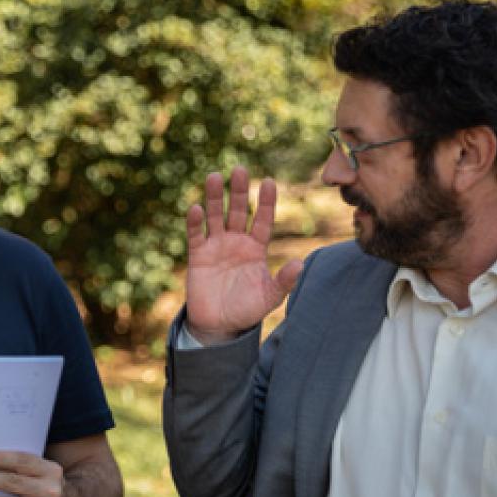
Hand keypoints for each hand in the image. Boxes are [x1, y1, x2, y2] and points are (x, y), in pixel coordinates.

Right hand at [185, 167, 302, 342]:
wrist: (220, 326)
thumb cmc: (247, 310)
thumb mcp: (270, 297)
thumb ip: (284, 281)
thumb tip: (301, 264)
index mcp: (256, 248)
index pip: (263, 220)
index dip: (266, 202)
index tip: (269, 182)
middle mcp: (237, 242)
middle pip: (239, 211)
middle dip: (239, 191)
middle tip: (240, 170)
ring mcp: (216, 246)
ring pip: (216, 216)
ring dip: (215, 198)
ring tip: (214, 177)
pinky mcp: (198, 255)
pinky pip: (196, 235)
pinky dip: (195, 222)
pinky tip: (196, 209)